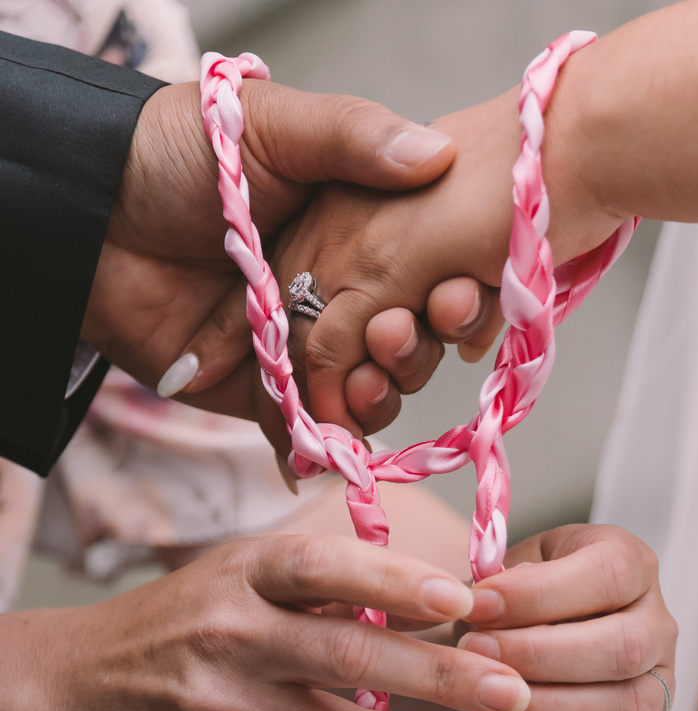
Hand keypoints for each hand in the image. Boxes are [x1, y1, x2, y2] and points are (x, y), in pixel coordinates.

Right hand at [0, 535, 532, 710]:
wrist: (77, 688)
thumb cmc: (185, 623)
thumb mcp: (241, 577)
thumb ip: (326, 587)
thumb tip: (436, 604)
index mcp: (243, 574)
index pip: (327, 568)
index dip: (398, 583)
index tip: (465, 600)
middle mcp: (231, 636)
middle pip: (353, 657)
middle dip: (444, 676)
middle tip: (510, 691)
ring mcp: (220, 709)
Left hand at [85, 79, 498, 437]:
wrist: (88, 215)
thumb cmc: (174, 151)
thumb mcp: (272, 125)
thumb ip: (353, 135)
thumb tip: (435, 153)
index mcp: (352, 230)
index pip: (423, 277)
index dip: (446, 296)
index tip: (455, 299)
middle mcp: (334, 292)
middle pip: (402, 345)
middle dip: (409, 356)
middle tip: (391, 342)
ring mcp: (298, 347)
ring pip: (363, 394)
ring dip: (371, 401)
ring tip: (357, 392)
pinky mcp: (258, 393)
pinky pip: (303, 429)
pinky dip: (321, 444)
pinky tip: (334, 444)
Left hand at [458, 523, 676, 710]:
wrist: (514, 643)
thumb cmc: (510, 606)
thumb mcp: (503, 578)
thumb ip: (498, 588)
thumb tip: (480, 606)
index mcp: (629, 565)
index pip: (609, 575)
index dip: (540, 594)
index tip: (476, 606)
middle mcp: (658, 623)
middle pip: (624, 647)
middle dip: (540, 657)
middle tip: (476, 658)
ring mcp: (662, 683)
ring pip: (631, 705)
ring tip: (492, 707)